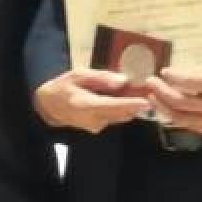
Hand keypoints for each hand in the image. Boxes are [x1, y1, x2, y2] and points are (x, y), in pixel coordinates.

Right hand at [33, 69, 152, 133]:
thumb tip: (123, 80)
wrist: (50, 106)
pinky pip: (116, 117)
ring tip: (141, 92)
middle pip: (121, 113)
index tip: (145, 102)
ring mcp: (97, 126)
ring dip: (132, 106)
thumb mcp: (79, 74)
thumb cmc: (64, 86)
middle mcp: (93, 119)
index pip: (112, 106)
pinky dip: (123, 108)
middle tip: (151, 91)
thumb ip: (101, 78)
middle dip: (137, 104)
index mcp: (86, 105)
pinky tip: (126, 98)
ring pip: (121, 116)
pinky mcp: (99, 127)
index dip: (130, 105)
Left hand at [146, 69, 201, 134]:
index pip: (195, 82)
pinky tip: (163, 107)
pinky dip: (171, 116)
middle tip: (150, 81)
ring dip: (162, 106)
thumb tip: (174, 70)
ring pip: (180, 116)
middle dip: (162, 91)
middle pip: (182, 101)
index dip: (177, 77)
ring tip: (151, 96)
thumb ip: (201, 72)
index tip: (164, 71)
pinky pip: (185, 124)